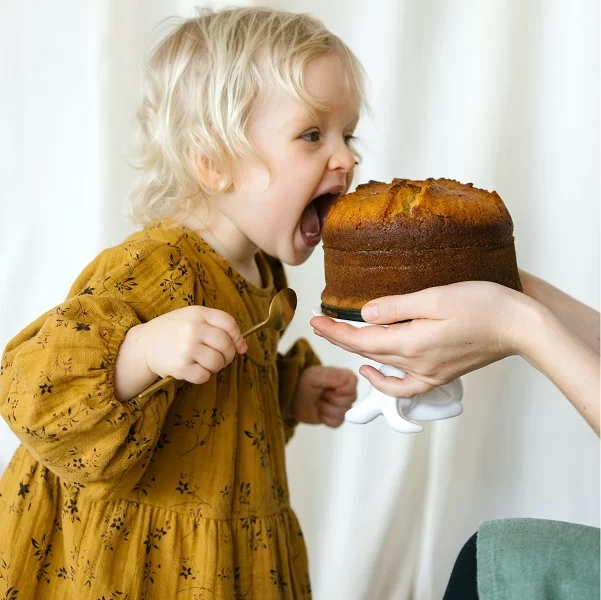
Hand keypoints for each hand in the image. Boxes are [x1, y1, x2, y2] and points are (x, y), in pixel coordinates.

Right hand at [135, 305, 246, 383]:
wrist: (144, 344)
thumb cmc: (174, 331)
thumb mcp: (193, 318)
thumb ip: (218, 326)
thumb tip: (243, 348)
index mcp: (198, 313)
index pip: (229, 324)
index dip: (237, 337)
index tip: (238, 346)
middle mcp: (193, 329)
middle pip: (226, 345)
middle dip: (228, 355)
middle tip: (221, 357)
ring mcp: (186, 348)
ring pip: (217, 362)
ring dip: (217, 366)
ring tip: (207, 363)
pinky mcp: (180, 367)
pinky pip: (204, 376)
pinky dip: (204, 376)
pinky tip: (195, 369)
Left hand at [292, 366, 357, 427]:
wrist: (293, 398)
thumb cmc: (305, 383)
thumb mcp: (313, 376)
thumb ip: (330, 377)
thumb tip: (346, 379)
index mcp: (344, 377)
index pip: (354, 383)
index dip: (345, 389)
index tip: (334, 390)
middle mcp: (346, 392)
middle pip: (349, 400)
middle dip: (332, 399)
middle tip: (321, 394)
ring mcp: (343, 406)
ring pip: (343, 413)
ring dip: (326, 409)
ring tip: (318, 402)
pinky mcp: (337, 418)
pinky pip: (337, 423)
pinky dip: (325, 419)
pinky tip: (320, 412)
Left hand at [311, 281, 535, 397]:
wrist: (520, 326)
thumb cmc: (484, 305)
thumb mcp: (436, 296)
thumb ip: (396, 307)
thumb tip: (364, 314)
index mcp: (411, 343)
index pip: (360, 338)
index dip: (334, 330)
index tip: (314, 319)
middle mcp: (416, 363)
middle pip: (366, 352)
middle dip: (340, 338)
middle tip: (319, 323)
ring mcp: (428, 373)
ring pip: (381, 365)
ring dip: (357, 352)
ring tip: (340, 338)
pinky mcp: (440, 375)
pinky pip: (403, 386)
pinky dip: (384, 382)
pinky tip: (373, 371)